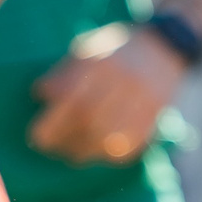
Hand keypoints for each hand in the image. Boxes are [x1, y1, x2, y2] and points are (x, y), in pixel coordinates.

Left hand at [27, 23, 188, 164]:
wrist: (165, 47)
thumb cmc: (115, 50)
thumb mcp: (86, 50)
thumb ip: (64, 74)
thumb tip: (41, 95)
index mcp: (103, 62)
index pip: (72, 99)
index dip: (52, 122)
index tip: (37, 136)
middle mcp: (125, 81)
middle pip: (89, 121)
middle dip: (65, 139)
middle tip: (50, 147)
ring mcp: (144, 100)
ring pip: (109, 138)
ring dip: (85, 151)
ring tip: (71, 153)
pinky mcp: (155, 116)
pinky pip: (130, 145)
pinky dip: (110, 154)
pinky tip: (97, 151)